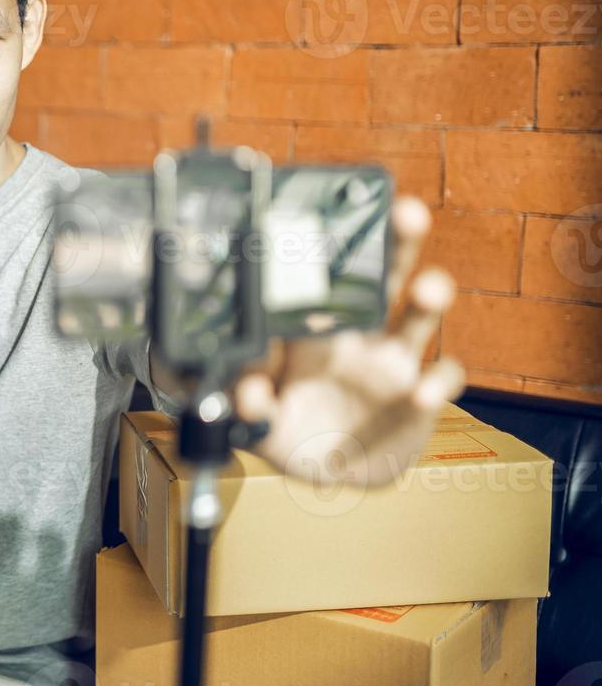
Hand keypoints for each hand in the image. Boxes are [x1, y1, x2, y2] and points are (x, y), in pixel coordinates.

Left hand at [236, 196, 464, 487]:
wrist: (333, 474)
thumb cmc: (291, 433)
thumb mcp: (260, 423)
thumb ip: (249, 406)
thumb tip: (246, 393)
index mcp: (311, 331)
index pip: (321, 280)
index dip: (328, 250)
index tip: (327, 221)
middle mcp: (357, 336)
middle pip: (382, 277)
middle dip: (396, 243)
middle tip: (405, 211)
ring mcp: (392, 363)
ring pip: (419, 317)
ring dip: (430, 297)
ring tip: (430, 290)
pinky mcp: (419, 397)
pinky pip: (438, 381)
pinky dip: (435, 386)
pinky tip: (421, 395)